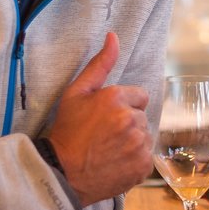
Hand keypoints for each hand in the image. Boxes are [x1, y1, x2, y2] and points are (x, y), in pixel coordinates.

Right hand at [47, 32, 152, 204]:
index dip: (122, 106)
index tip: (105, 117)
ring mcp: (138, 144)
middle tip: (104, 135)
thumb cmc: (67, 132)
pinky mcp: (142, 166)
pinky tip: (114, 162)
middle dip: (127, 123)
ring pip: (145, 136)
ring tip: (108, 149)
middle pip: (142, 117)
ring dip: (132, 141)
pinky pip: (146, 157)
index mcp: (117, 98)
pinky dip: (134, 160)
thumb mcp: (77, 92)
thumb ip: (100, 64)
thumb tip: (114, 36)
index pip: (139, 96)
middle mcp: (132, 120)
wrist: (62, 173)